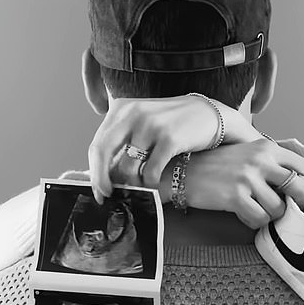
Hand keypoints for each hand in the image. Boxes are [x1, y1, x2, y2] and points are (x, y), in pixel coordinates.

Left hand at [88, 95, 260, 201]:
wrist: (209, 116)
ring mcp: (151, 125)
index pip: (97, 144)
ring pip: (127, 168)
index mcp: (122, 109)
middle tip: (109, 196)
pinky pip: (149, 173)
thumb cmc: (172, 124)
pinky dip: (148, 186)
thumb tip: (102, 170)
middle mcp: (133, 113)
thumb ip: (122, 140)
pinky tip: (153, 187)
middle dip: (103, 180)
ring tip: (137, 190)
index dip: (94, 171)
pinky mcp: (169, 138)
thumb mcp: (142, 122)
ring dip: (130, 185)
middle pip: (103, 153)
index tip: (99, 189)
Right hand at [184, 137, 303, 228]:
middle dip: (297, 202)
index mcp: (266, 148)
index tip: (299, 193)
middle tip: (286, 206)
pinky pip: (259, 219)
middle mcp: (260, 160)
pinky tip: (243, 214)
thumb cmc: (216, 165)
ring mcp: (248, 178)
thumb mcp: (246, 153)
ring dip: (269, 215)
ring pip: (278, 209)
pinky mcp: (235, 196)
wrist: (183, 170)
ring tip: (255, 209)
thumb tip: (299, 181)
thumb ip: (270, 162)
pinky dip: (254, 222)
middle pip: (299, 188)